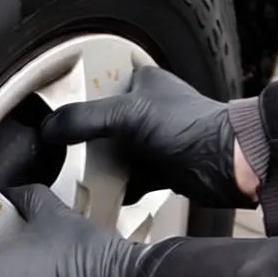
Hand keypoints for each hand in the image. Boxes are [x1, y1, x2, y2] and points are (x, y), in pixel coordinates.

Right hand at [42, 66, 252, 207]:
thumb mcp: (127, 116)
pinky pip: (130, 178)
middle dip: (84, 140)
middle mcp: (149, 108)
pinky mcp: (162, 168)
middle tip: (59, 152)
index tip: (52, 115)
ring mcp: (156, 140)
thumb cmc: (191, 129)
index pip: (100, 82)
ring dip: (99, 166)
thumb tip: (48, 129)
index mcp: (144, 81)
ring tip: (74, 176)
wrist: (229, 166)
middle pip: (103, 123)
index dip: (76, 97)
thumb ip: (83, 119)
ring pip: (116, 152)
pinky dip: (117, 188)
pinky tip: (102, 195)